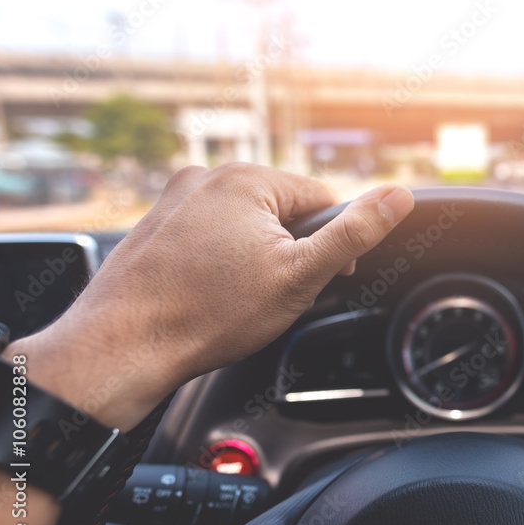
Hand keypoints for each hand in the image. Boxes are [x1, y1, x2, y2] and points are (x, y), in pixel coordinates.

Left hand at [7, 163, 414, 430]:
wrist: (124, 347)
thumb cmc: (207, 315)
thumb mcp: (300, 275)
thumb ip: (354, 232)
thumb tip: (399, 196)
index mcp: (248, 180)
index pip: (322, 201)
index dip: (331, 245)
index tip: (320, 280)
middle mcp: (208, 177)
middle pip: (282, 211)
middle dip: (289, 252)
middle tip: (274, 294)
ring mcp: (175, 199)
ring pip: (245, 225)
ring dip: (255, 257)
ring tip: (236, 298)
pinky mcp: (155, 224)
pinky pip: (209, 235)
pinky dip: (219, 261)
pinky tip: (209, 293)